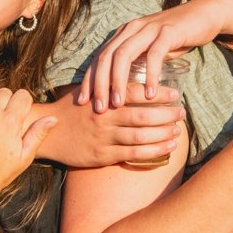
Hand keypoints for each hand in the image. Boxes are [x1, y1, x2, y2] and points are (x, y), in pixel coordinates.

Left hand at [0, 86, 57, 203]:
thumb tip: (53, 118)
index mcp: (11, 123)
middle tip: (4, 114)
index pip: (22, 95)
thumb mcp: (24, 157)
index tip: (20, 111)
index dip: (24, 103)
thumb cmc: (0, 174)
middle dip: (8, 100)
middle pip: (5, 91)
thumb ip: (38, 134)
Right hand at [46, 86, 185, 166]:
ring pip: (140, 137)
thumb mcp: (89, 91)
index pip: (135, 93)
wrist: (49, 133)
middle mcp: (104, 118)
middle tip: (182, 113)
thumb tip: (139, 77)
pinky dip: (153, 151)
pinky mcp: (102, 156)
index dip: (157, 94)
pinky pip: (133, 154)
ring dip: (163, 134)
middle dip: (166, 115)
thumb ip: (110, 85)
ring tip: (178, 131)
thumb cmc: (73, 109)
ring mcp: (104, 138)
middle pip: (142, 116)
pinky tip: (168, 147)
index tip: (175, 94)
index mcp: (103, 98)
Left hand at [79, 0, 228, 110]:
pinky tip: (150, 94)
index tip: (82, 102)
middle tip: (99, 109)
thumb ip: (136, 63)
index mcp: (123, 33)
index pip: (99, 58)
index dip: (89, 80)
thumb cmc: (175, 37)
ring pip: (124, 55)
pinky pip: (154, 55)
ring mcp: (149, 29)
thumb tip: (121, 91)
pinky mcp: (168, 32)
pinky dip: (150, 75)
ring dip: (119, 81)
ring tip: (118, 104)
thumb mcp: (150, 50)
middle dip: (99, 84)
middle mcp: (132, 29)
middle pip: (107, 57)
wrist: (203, 15)